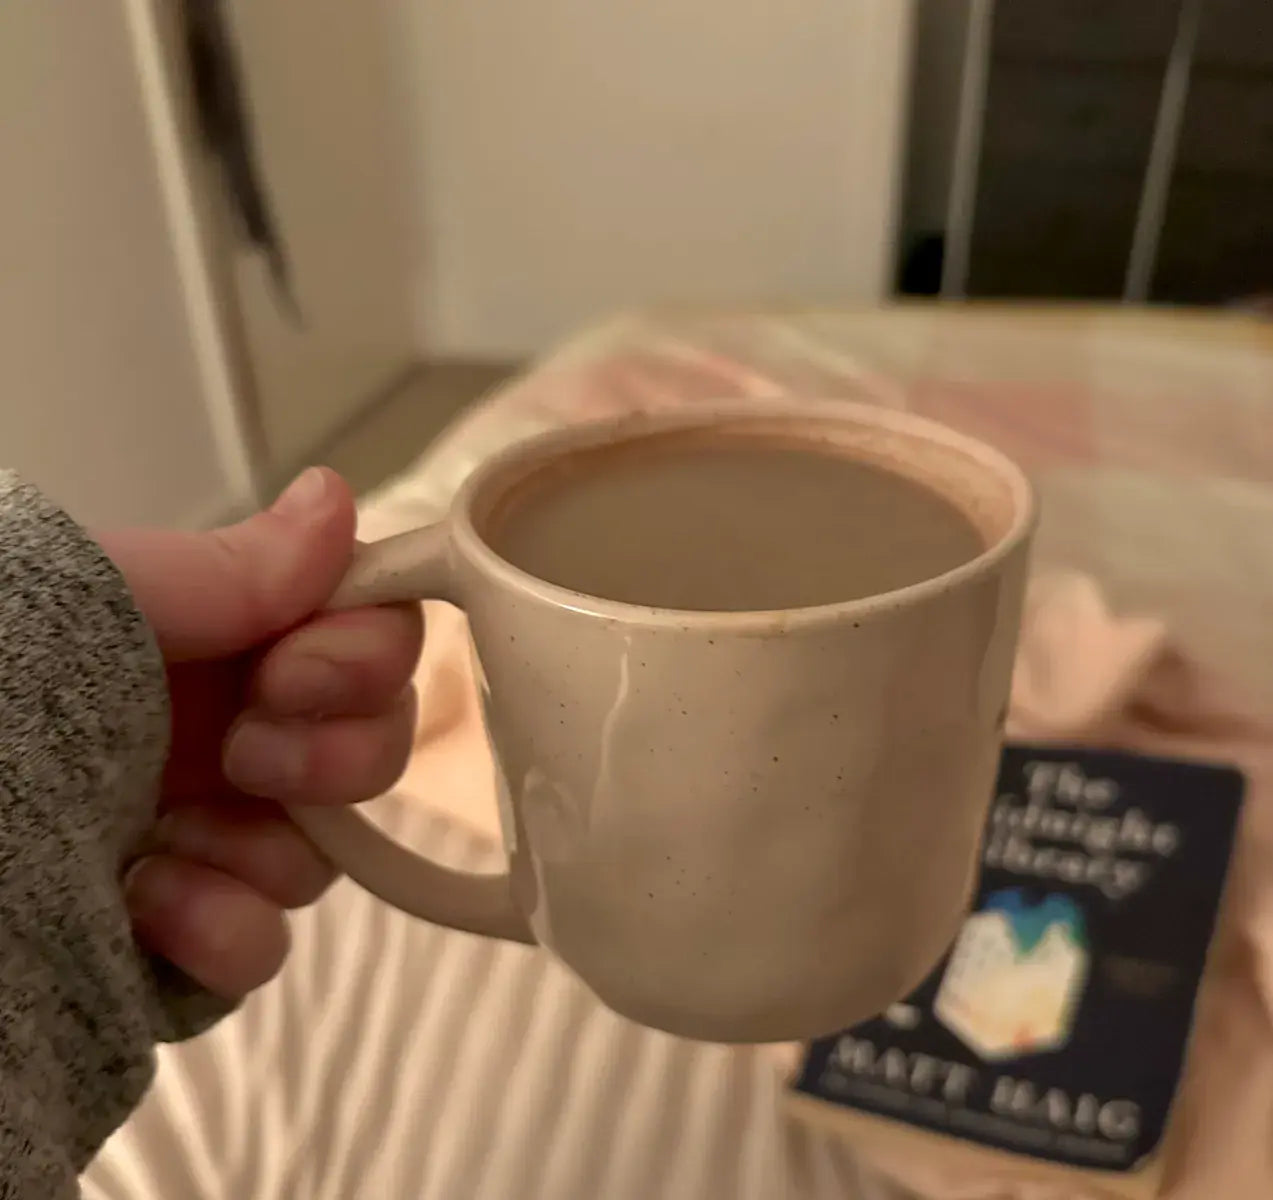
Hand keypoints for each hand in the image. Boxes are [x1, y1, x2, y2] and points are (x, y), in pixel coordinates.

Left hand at [97, 468, 422, 1000]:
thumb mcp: (79, 607)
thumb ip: (222, 569)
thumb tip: (337, 498)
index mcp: (198, 644)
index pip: (355, 633)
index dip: (363, 653)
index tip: (297, 670)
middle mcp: (208, 736)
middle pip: (367, 744)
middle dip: (336, 751)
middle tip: (249, 752)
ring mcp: (190, 841)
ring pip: (320, 851)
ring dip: (268, 848)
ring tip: (169, 849)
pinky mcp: (166, 940)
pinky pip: (262, 946)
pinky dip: (225, 933)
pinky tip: (144, 910)